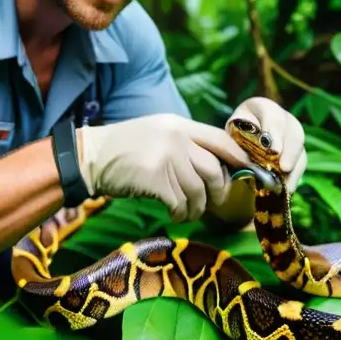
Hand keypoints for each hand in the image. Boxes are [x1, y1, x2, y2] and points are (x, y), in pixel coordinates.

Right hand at [77, 114, 250, 221]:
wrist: (91, 157)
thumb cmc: (124, 149)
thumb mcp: (157, 133)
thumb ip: (184, 142)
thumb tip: (215, 166)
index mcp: (178, 125)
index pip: (220, 139)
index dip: (239, 157)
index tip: (249, 172)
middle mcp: (176, 138)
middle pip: (213, 169)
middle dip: (217, 192)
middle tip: (212, 203)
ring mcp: (165, 157)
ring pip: (197, 191)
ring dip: (195, 208)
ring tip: (187, 213)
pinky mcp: (154, 179)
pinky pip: (180, 203)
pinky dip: (180, 214)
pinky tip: (174, 215)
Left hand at [225, 97, 306, 191]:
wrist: (238, 140)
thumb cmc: (231, 135)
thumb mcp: (229, 133)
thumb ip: (234, 142)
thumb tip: (239, 161)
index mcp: (262, 107)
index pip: (272, 116)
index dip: (274, 133)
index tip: (273, 151)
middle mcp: (283, 118)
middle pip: (293, 131)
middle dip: (289, 151)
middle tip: (284, 168)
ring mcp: (292, 135)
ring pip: (300, 148)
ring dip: (295, 167)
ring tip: (287, 185)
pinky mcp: (296, 152)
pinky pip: (300, 163)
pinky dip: (294, 177)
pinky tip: (287, 190)